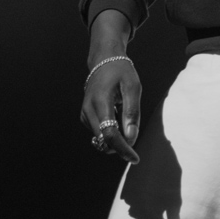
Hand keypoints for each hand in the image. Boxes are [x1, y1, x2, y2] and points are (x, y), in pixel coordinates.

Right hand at [80, 10, 140, 162]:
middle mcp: (88, 110)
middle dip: (120, 147)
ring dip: (115, 140)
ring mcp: (84, 114)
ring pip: (100, 138)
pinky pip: (98, 132)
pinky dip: (110, 133)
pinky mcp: (85, 116)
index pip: (109, 133)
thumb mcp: (133, 87)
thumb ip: (132, 112)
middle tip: (134, 146)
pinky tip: (118, 120)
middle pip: (103, 140)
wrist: (104, 60)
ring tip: (126, 123)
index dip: (122, 148)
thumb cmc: (121, 72)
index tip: (135, 158)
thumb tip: (131, 138)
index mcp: (100, 101)